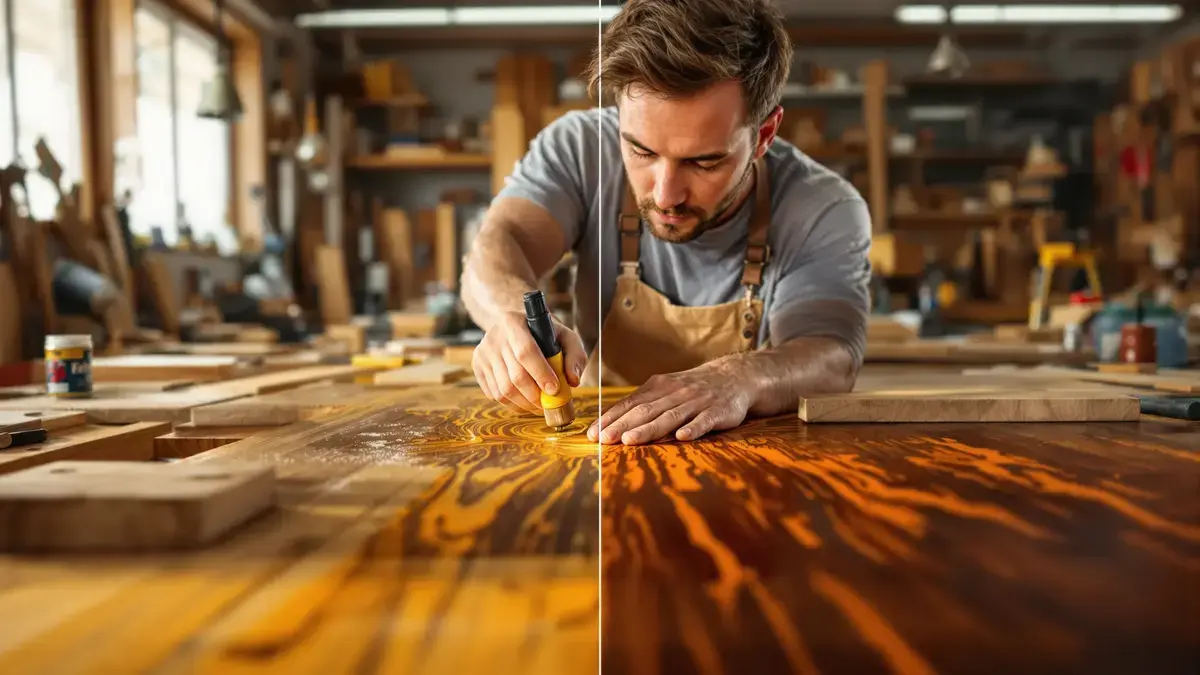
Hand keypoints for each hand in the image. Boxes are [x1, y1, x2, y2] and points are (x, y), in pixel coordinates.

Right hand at [472, 310, 587, 414]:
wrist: (514, 325)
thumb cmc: (543, 333)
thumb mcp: (564, 335)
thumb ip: (575, 356)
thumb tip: (573, 381)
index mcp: (513, 322)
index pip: (526, 352)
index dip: (541, 374)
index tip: (554, 389)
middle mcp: (494, 336)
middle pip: (514, 376)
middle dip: (534, 396)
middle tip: (548, 403)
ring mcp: (483, 352)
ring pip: (503, 390)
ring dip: (524, 404)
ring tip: (538, 404)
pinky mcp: (477, 365)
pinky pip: (494, 394)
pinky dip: (511, 403)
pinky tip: (524, 400)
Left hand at [587, 364, 754, 444]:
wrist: (735, 376)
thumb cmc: (693, 388)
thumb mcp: (667, 389)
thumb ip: (645, 404)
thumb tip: (613, 422)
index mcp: (659, 387)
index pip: (630, 404)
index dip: (611, 418)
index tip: (593, 434)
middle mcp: (675, 392)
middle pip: (645, 411)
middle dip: (622, 425)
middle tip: (604, 440)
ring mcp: (697, 401)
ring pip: (670, 416)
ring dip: (649, 429)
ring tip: (630, 440)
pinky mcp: (718, 411)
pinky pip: (704, 420)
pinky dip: (693, 428)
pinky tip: (681, 437)